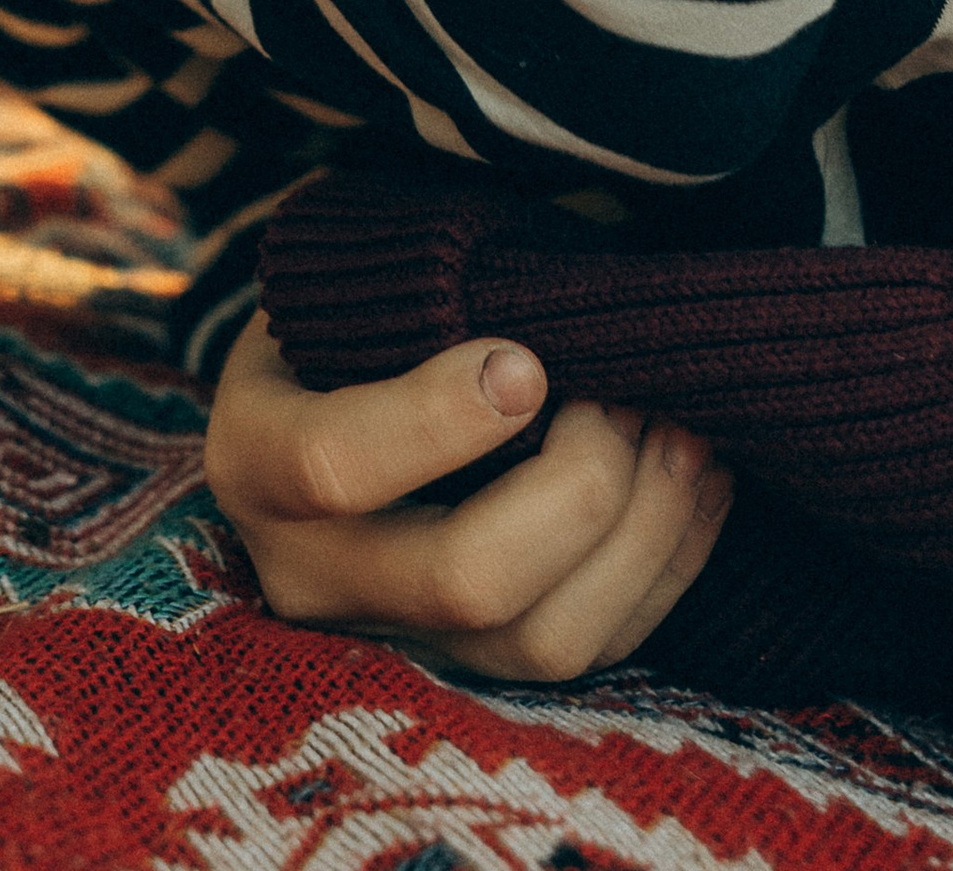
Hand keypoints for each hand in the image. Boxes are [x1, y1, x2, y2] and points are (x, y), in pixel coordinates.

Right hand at [205, 311, 730, 682]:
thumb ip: (413, 290)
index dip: (441, 419)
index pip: (336, 465)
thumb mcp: (342, 285)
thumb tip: (546, 288)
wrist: (322, 401)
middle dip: (577, 487)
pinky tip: (696, 480)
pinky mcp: (477, 667)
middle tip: (620, 395)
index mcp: (255, 458)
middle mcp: (313, 573)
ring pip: (546, 642)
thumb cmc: (347, 314)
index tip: (528, 359)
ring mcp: (400, 637)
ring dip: (644, 533)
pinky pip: (594, 651)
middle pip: (464, 580)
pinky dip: (666, 567)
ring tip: (682, 431)